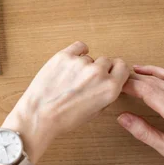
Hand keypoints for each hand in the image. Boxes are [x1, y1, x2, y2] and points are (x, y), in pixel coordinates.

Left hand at [3, 42, 129, 162]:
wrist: (40, 114)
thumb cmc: (65, 117)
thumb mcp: (95, 111)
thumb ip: (106, 94)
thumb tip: (109, 81)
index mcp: (110, 89)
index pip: (122, 67)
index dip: (115, 70)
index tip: (110, 71)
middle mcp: (98, 73)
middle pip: (106, 61)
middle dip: (99, 69)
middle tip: (86, 78)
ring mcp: (81, 63)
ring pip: (89, 57)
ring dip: (84, 64)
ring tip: (70, 78)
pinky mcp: (64, 56)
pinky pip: (79, 46)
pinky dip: (77, 51)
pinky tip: (72, 59)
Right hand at [118, 65, 163, 163]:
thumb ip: (145, 133)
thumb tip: (123, 118)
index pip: (150, 92)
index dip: (130, 86)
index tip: (116, 85)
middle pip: (154, 82)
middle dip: (133, 79)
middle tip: (116, 80)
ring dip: (144, 74)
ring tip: (127, 73)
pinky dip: (158, 72)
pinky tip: (147, 71)